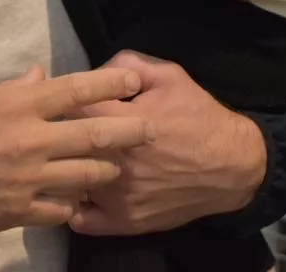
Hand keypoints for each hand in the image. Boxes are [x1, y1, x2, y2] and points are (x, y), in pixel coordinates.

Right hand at [0, 66, 155, 239]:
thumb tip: (39, 77)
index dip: (110, 84)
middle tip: (151, 128)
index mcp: (15, 105)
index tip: (134, 81)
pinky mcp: (17, 213)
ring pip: (86, 175)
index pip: (75, 90)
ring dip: (106, 171)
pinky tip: (75, 203)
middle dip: (128, 130)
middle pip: (94, 133)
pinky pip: (60, 210)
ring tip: (118, 168)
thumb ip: (10, 91)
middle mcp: (28, 140)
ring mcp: (26, 179)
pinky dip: (71, 205)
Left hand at [70, 52, 266, 235]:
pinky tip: (79, 190)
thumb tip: (92, 73)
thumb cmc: (197, 114)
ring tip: (63, 159)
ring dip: (60, 170)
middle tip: (55, 129)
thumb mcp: (166, 74)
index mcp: (120, 122)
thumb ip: (125, 64)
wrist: (232, 164)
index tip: (59, 100)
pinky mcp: (125, 222)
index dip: (57, 101)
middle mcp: (114, 162)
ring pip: (66, 185)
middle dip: (54, 136)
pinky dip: (74, 206)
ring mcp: (118, 197)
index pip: (66, 109)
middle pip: (60, 148)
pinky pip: (81, 220)